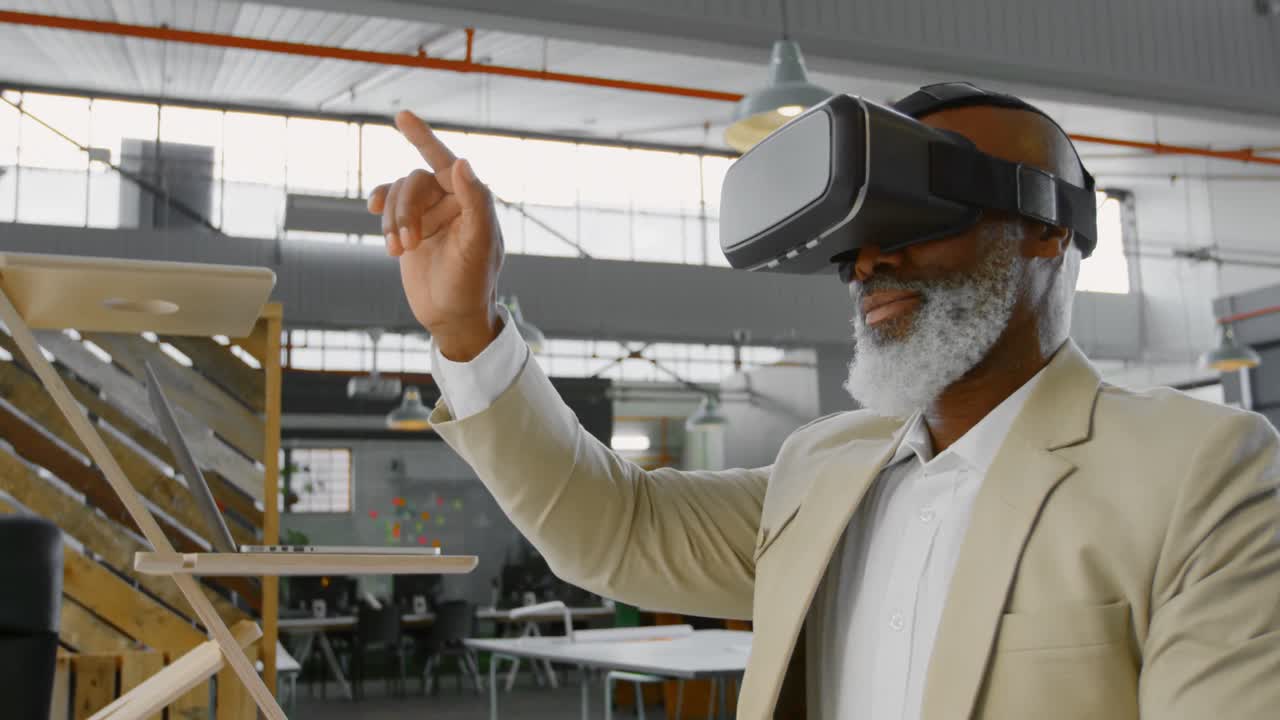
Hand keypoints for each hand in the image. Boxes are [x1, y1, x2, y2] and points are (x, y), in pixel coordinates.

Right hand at [368, 111, 504, 360]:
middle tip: (407, 243)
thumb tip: (461, 163)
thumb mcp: (478, 245)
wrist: (452, 316)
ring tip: (399, 250)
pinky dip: (382, 215)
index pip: (445, 160)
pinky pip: (388, 206)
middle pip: (414, 181)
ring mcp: (429, 213)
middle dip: (405, 208)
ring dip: (393, 220)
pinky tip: (376, 220)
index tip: (401, 116)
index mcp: (472, 199)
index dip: (423, 137)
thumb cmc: (472, 283)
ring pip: (398, 194)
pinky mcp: (410, 228)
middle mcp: (451, 200)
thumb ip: (475, 201)